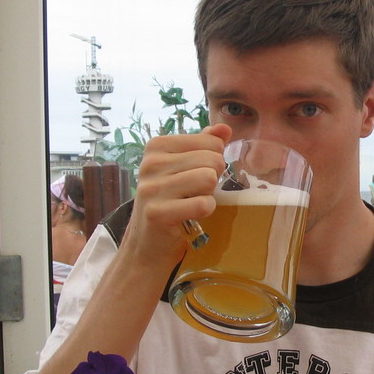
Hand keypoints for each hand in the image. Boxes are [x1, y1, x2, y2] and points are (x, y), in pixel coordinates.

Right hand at [123, 124, 230, 266]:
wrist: (148, 245)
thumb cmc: (170, 203)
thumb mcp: (184, 169)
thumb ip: (203, 146)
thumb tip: (225, 128)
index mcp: (156, 146)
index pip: (210, 141)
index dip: (214, 161)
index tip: (196, 176)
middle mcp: (150, 163)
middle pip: (212, 159)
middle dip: (213, 179)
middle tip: (195, 194)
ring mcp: (151, 188)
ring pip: (208, 178)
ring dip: (209, 195)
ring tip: (192, 204)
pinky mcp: (158, 213)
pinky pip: (202, 204)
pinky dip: (205, 212)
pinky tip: (193, 217)